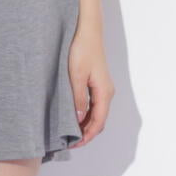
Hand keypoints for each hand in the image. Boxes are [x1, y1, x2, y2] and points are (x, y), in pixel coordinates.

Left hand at [67, 31, 114, 147]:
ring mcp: (102, 87)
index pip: (98, 121)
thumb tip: (80, 119)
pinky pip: (93, 104)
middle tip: (68, 142)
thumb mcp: (76, 75)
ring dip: (85, 124)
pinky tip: (72, 116)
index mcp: (104, 92)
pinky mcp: (96, 82)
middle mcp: (106, 92)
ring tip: (68, 132)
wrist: (86, 30)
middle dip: (86, 133)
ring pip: (96, 113)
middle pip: (99, 120)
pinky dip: (84, 114)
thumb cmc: (81, 49)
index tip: (74, 144)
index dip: (87, 136)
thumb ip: (78, 98)